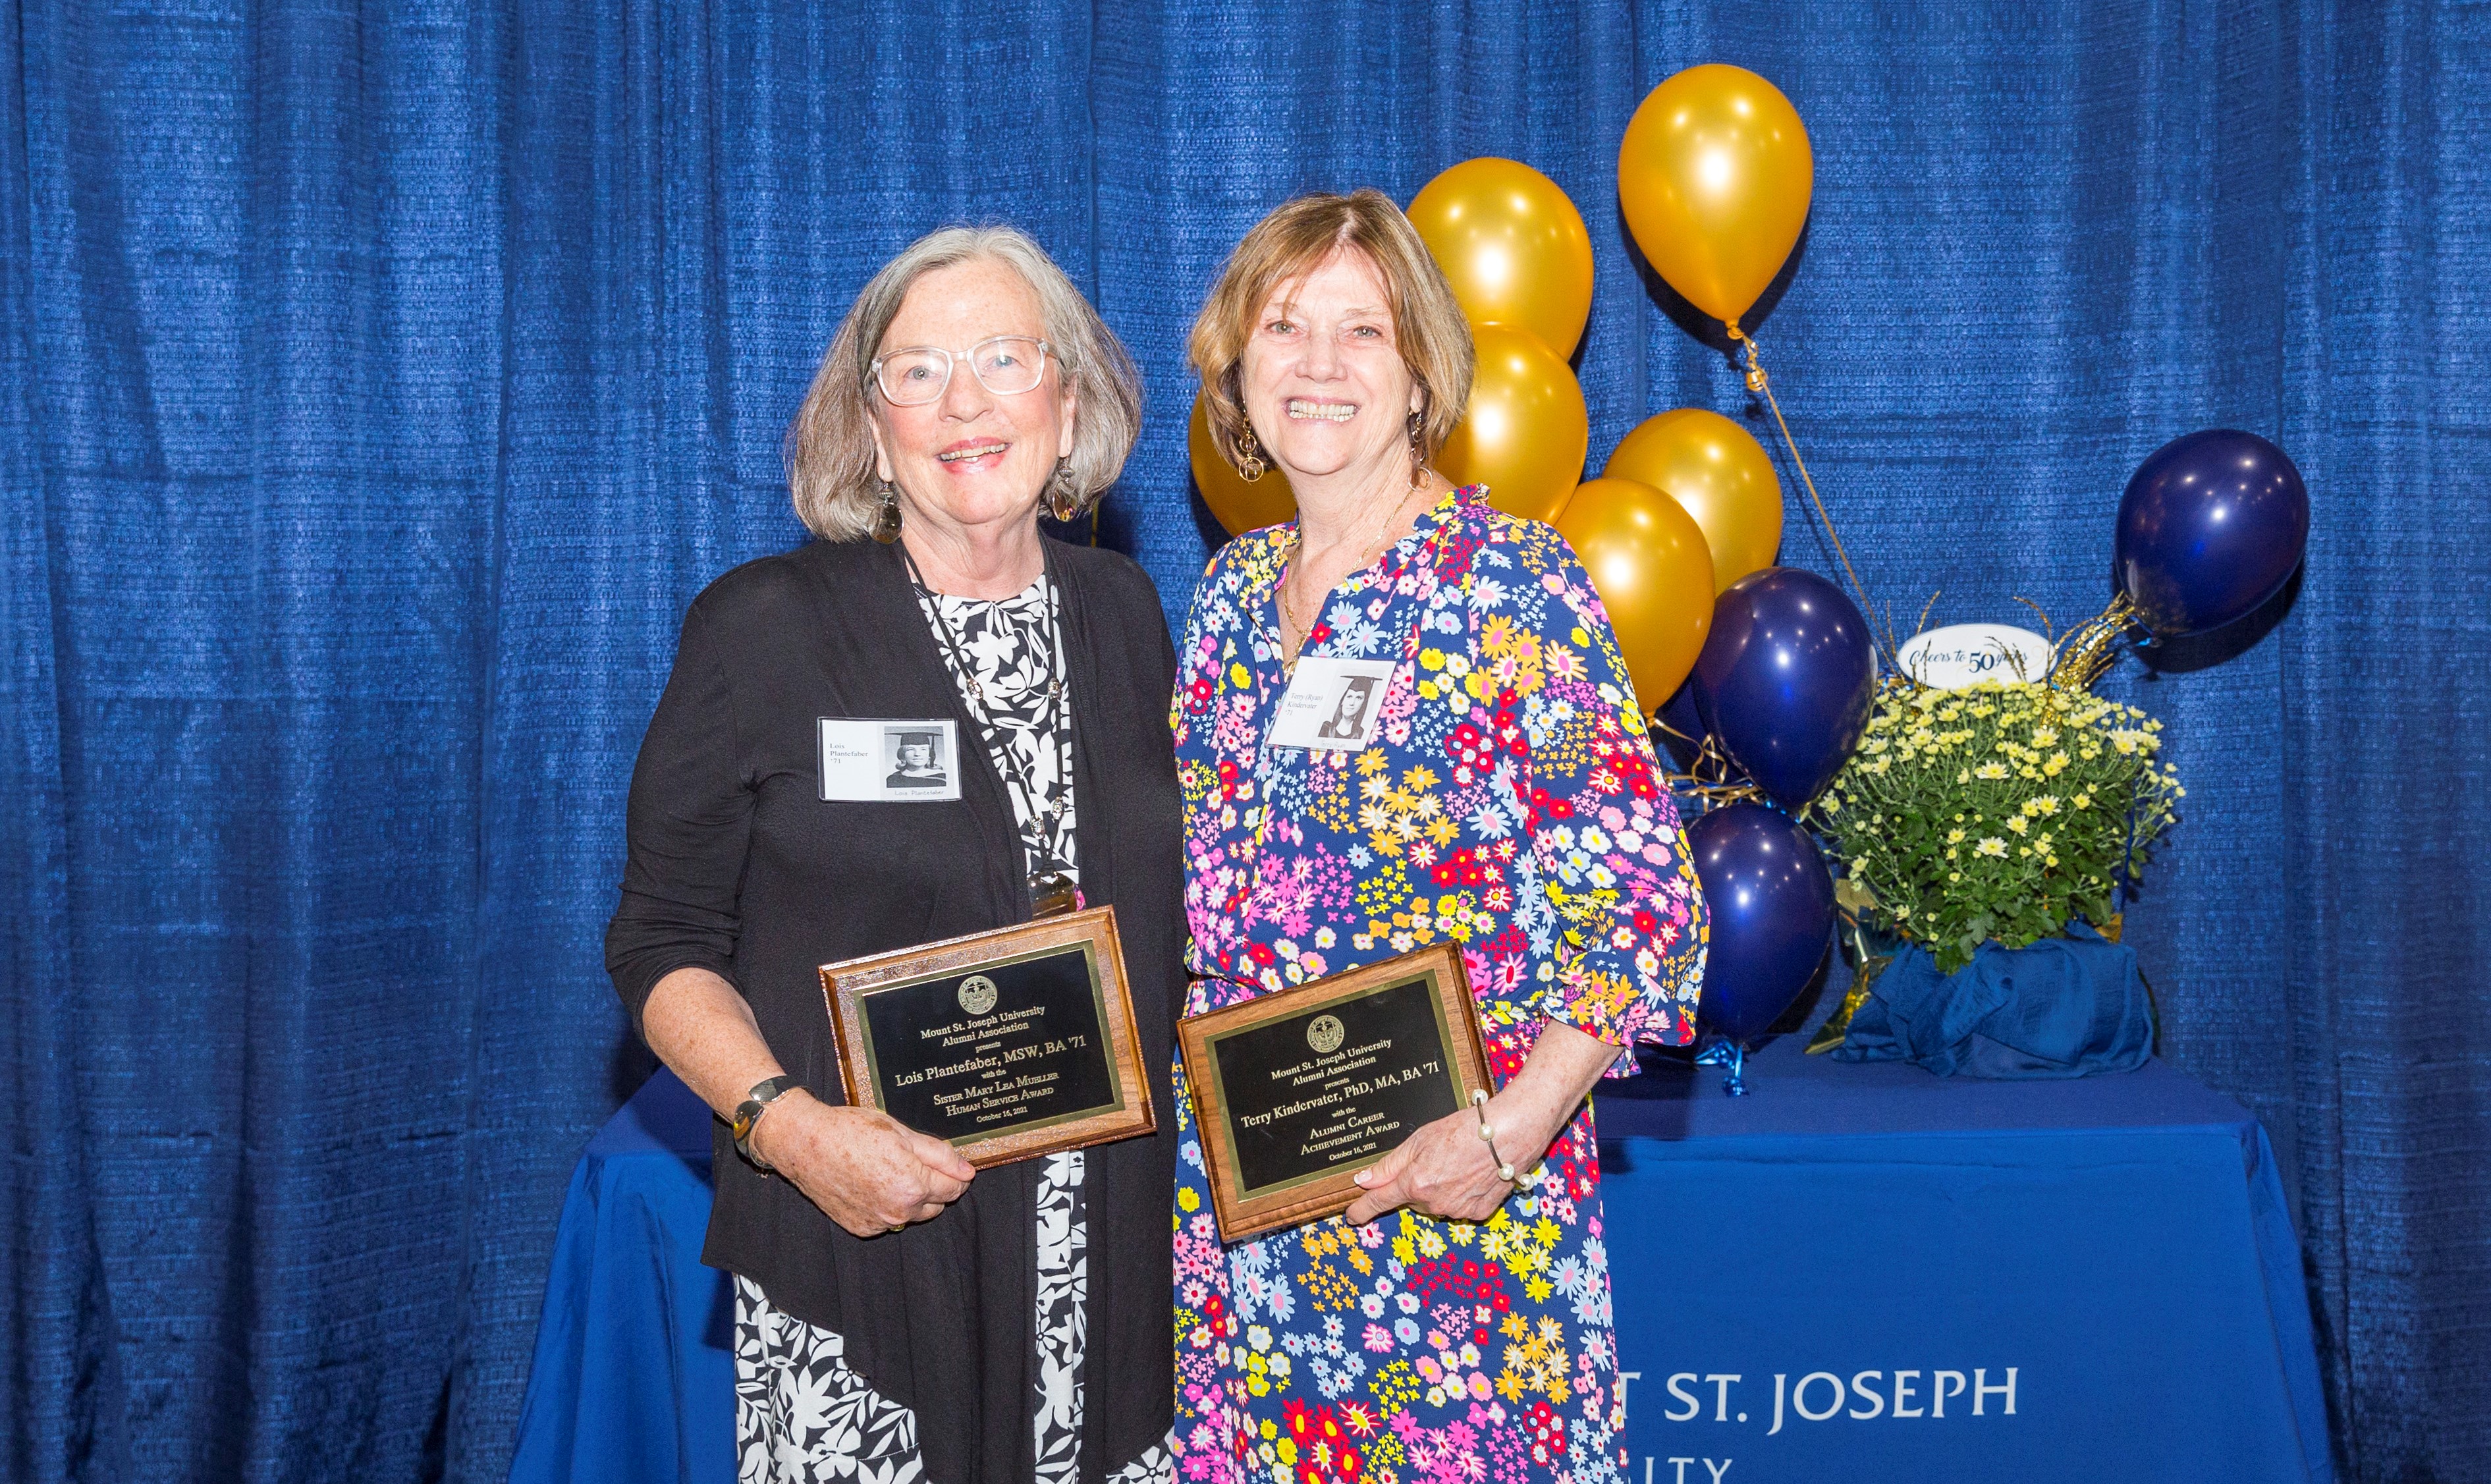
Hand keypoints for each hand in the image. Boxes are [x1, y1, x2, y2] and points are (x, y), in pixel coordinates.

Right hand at [748, 1090, 975, 1237]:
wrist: (805, 1143)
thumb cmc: (851, 1131)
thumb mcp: (901, 1132)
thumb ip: (939, 1154)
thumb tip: (967, 1170)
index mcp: (913, 1185)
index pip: (954, 1188)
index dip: (955, 1173)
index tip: (949, 1163)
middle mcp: (898, 1211)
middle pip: (937, 1205)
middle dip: (934, 1186)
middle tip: (914, 1161)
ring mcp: (878, 1222)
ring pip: (913, 1216)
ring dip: (912, 1198)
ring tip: (890, 1170)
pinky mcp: (861, 1228)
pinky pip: (888, 1220)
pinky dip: (888, 1206)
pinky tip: (872, 1183)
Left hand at [1342, 1091, 1559, 1225]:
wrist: (1511, 1132)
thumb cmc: (1466, 1129)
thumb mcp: (1419, 1139)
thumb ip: (1389, 1165)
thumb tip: (1364, 1181)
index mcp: (1415, 1183)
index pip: (1380, 1201)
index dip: (1362, 1210)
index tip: (1351, 1217)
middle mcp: (1434, 1203)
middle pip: (1412, 1199)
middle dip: (1416, 1184)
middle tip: (1435, 1159)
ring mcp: (1458, 1211)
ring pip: (1436, 1203)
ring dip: (1440, 1188)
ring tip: (1459, 1162)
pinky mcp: (1480, 1213)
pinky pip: (1460, 1207)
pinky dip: (1463, 1194)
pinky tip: (1473, 1173)